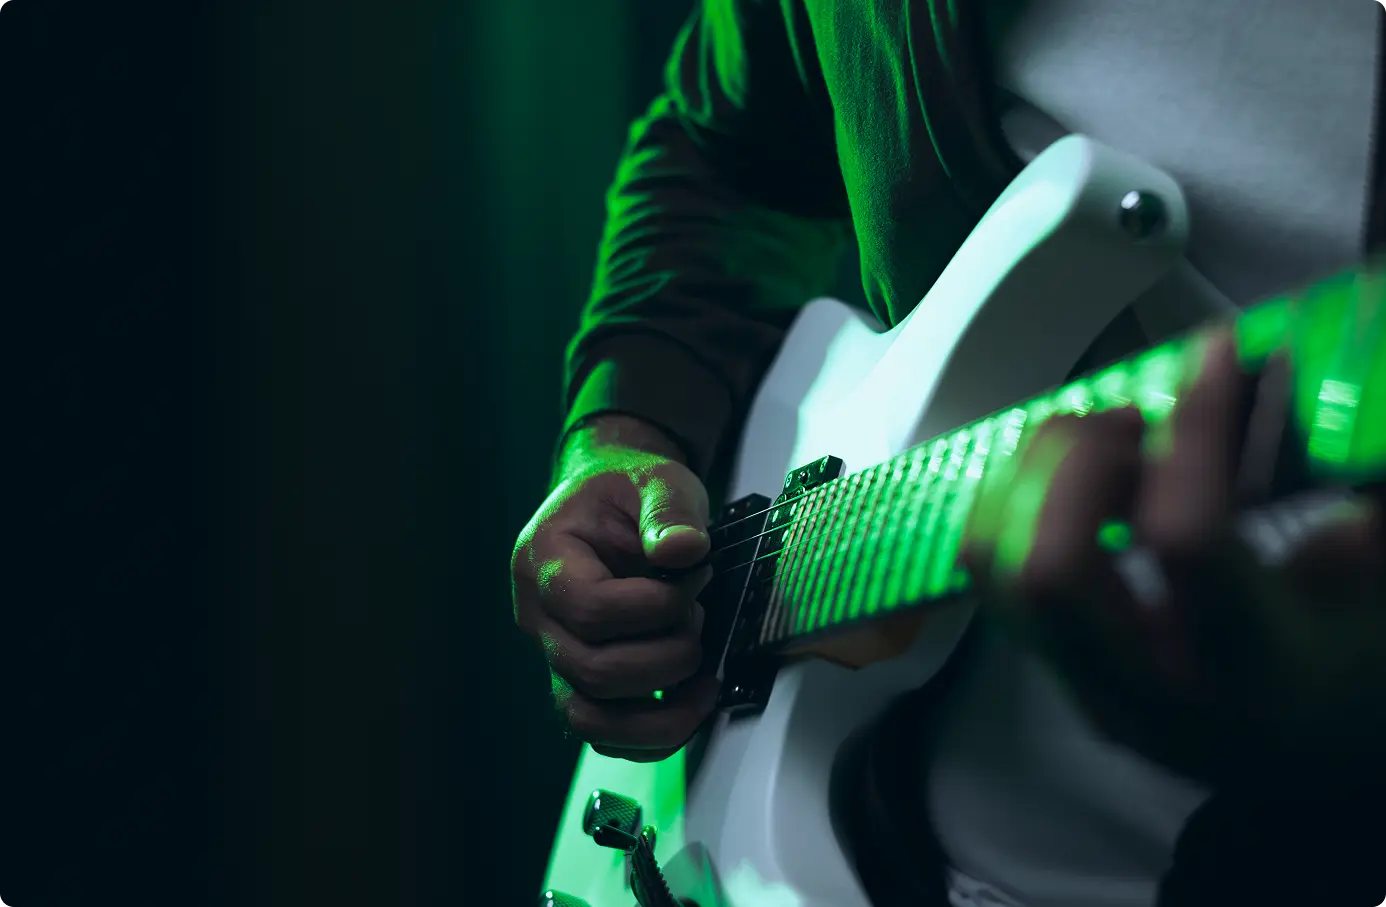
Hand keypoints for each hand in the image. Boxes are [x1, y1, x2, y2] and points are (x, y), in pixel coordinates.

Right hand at [512, 416, 719, 761]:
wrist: (608, 506)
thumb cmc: (626, 493)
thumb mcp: (656, 480)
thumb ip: (669, 510)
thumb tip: (683, 551)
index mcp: (544, 561)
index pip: (590, 609)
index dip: (654, 608)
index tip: (694, 580)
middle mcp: (538, 618)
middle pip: (592, 671)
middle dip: (666, 656)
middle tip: (699, 619)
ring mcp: (554, 656)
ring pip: (590, 718)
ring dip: (659, 714)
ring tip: (704, 681)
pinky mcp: (579, 682)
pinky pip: (602, 733)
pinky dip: (650, 737)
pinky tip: (691, 706)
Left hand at [963, 330, 1385, 782]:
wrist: (1318, 754)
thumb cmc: (1359, 666)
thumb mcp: (1382, 588)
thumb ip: (1353, 497)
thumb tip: (1297, 378)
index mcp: (1257, 670)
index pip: (1184, 538)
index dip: (1194, 426)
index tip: (1215, 352)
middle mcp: (1154, 692)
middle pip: (1053, 566)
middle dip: (1079, 460)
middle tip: (1139, 417)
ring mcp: (1090, 685)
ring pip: (1000, 568)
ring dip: (1032, 472)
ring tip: (1099, 437)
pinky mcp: (1056, 669)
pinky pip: (988, 574)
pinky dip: (1008, 499)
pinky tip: (1064, 470)